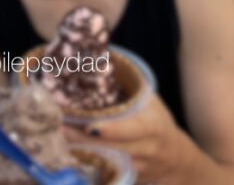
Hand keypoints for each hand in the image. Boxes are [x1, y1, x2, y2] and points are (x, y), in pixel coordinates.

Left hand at [61, 95, 190, 183]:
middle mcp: (144, 149)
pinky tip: (67, 150)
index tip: (90, 127)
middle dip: (82, 138)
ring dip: (79, 149)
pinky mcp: (128, 177)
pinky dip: (85, 160)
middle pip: (110, 147)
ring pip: (104, 161)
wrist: (176, 160)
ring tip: (57, 136)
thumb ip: (130, 88)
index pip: (133, 130)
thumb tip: (99, 60)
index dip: (112, 130)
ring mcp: (136, 167)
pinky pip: (103, 171)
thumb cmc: (158, 122)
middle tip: (58, 126)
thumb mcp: (151, 103)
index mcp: (152, 127)